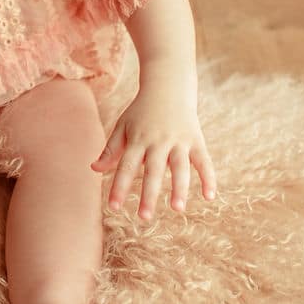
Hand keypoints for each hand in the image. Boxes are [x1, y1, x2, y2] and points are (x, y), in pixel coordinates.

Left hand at [91, 84, 216, 220]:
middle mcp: (158, 141)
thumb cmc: (141, 111)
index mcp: (137, 139)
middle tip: (144, 218)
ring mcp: (179, 140)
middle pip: (152, 171)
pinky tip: (209, 197)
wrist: (167, 86)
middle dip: (149, 194)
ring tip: (178, 209)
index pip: (125, 166)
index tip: (113, 207)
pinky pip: (204, 161)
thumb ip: (111, 149)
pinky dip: (208, 178)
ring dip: (179, 188)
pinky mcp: (196, 139)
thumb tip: (94, 170)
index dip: (119, 187)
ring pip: (180, 167)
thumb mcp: (123, 126)